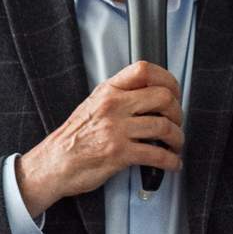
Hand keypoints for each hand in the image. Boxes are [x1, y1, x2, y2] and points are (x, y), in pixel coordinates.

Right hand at [15, 61, 182, 217]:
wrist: (54, 163)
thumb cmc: (74, 137)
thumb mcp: (93, 104)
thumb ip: (119, 96)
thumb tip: (149, 96)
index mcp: (108, 91)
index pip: (144, 70)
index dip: (167, 80)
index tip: (174, 92)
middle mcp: (113, 106)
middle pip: (163, 97)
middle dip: (178, 112)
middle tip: (177, 122)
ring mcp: (116, 129)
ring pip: (163, 127)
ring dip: (177, 139)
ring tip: (176, 145)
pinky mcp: (119, 153)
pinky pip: (156, 155)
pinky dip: (170, 161)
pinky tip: (171, 163)